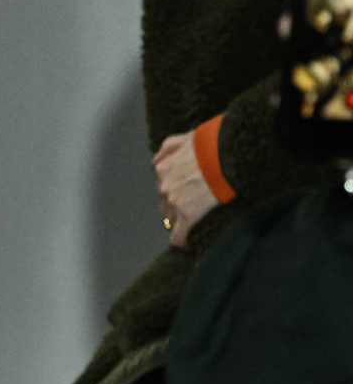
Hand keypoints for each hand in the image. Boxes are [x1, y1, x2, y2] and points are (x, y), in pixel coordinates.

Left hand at [153, 130, 217, 247]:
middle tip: (189, 207)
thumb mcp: (184, 138)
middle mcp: (164, 186)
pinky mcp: (188, 216)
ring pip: (170, 219)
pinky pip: (178, 235)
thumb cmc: (210, 145)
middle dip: (174, 206)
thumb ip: (167, 149)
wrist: (226, 156)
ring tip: (191, 223)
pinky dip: (181, 241)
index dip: (172, 190)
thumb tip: (156, 160)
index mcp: (162, 168)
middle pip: (164, 203)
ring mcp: (175, 202)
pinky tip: (187, 245)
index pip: (161, 185)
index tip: (181, 193)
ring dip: (178, 221)